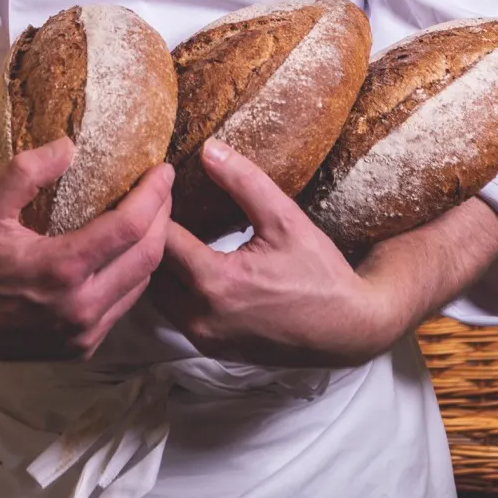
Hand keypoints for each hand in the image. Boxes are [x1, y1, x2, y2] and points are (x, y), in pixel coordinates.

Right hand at [0, 139, 173, 362]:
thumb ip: (27, 172)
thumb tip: (70, 145)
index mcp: (62, 270)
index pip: (130, 227)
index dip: (154, 195)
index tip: (163, 169)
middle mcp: (81, 307)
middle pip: (148, 256)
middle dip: (163, 216)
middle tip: (161, 187)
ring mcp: (83, 334)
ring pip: (141, 284)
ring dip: (152, 246)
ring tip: (149, 214)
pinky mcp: (80, 348)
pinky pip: (123, 306)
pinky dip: (133, 274)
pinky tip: (125, 251)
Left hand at [150, 140, 409, 366]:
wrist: (348, 331)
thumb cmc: (320, 273)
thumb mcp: (285, 218)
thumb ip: (243, 181)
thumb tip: (207, 148)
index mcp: (216, 283)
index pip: (162, 238)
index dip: (156, 206)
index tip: (158, 182)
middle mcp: (201, 317)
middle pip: (151, 270)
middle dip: (149, 235)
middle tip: (151, 202)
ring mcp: (203, 338)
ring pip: (157, 295)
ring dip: (156, 263)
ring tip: (163, 227)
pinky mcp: (211, 349)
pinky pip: (173, 313)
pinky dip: (170, 285)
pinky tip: (182, 260)